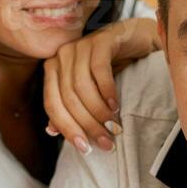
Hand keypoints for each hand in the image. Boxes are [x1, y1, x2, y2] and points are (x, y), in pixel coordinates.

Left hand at [43, 18, 157, 153]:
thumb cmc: (111, 67)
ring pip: (81, 86)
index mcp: (53, 69)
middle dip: (87, 124)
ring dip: (98, 111)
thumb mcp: (89, 90)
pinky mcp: (100, 40)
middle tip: (106, 142)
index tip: (85, 149)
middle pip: (67, 98)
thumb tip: (51, 131)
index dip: (66, 128)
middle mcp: (62, 56)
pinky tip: (115, 105)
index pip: (52, 104)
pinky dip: (107, 90)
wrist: (135, 39)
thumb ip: (69, 108)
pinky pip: (99, 69)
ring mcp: (80, 46)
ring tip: (114, 127)